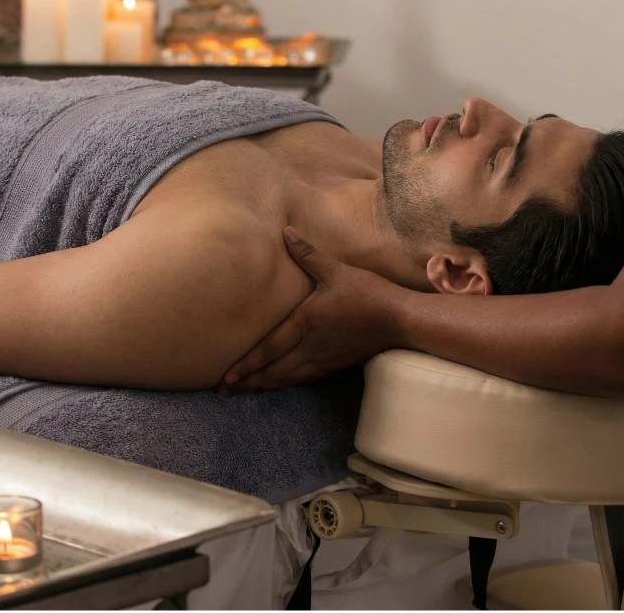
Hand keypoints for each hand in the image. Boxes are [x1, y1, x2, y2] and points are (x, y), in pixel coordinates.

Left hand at [218, 227, 403, 394]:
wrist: (400, 320)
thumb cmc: (368, 293)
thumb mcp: (335, 270)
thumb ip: (307, 254)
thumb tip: (286, 232)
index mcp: (305, 323)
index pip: (268, 349)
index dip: (246, 364)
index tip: (226, 376)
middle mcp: (310, 347)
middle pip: (272, 371)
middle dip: (246, 383)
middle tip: (222, 391)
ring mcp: (323, 360)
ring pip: (286, 379)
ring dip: (263, 386)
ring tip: (242, 392)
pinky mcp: (335, 366)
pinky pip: (303, 379)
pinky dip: (285, 384)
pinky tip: (277, 385)